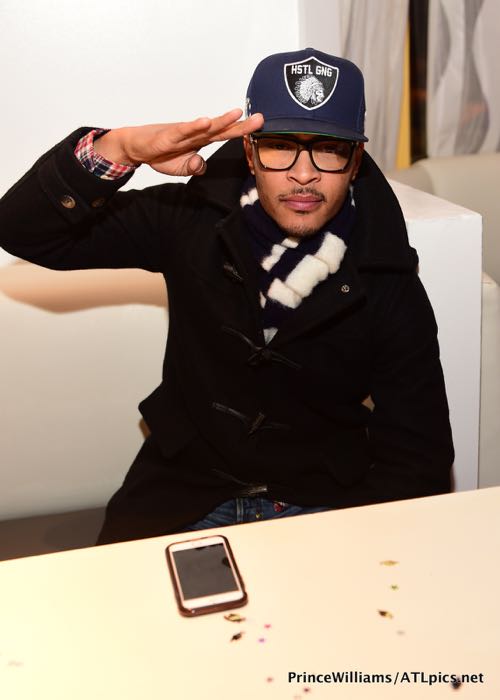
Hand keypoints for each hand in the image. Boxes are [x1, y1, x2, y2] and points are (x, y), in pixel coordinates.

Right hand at [94, 109, 263, 176]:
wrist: (137, 146)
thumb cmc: (161, 153)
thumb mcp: (182, 168)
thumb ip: (195, 167)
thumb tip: (201, 165)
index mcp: (201, 140)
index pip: (226, 135)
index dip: (242, 131)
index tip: (260, 127)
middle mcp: (195, 134)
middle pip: (222, 128)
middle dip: (241, 124)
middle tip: (260, 118)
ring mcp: (183, 133)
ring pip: (205, 127)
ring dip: (221, 120)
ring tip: (237, 113)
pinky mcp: (168, 136)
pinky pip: (184, 131)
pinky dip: (194, 126)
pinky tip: (206, 121)